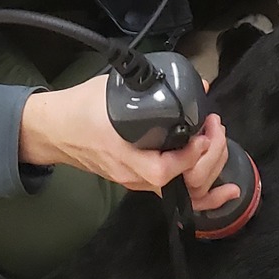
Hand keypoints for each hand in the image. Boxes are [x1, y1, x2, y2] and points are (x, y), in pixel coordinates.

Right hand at [20, 78, 236, 211]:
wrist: (53, 130)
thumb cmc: (81, 108)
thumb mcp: (114, 90)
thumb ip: (153, 85)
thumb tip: (198, 83)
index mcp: (125, 154)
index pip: (165, 170)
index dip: (193, 154)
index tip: (205, 129)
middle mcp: (133, 175)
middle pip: (183, 186)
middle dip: (211, 159)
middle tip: (216, 129)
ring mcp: (136, 181)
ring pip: (184, 195)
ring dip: (211, 174)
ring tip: (221, 145)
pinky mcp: (139, 180)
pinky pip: (177, 194)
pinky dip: (203, 195)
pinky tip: (225, 191)